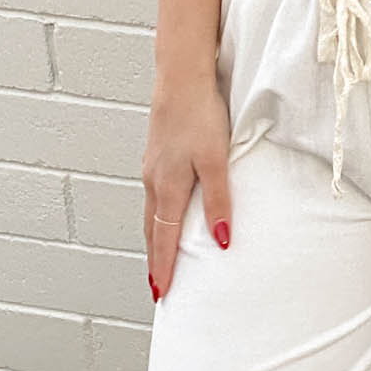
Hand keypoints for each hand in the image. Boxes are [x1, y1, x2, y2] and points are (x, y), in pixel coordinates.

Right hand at [142, 70, 232, 301]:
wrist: (181, 77)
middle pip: (151, 230)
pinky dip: (156, 216)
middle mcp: (154, 181)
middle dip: (155, 260)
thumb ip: (218, 201)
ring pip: (150, 213)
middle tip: (157, 286)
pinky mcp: (157, 154)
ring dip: (154, 238)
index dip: (164, 267)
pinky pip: (153, 195)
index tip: (163, 293)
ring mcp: (152, 167)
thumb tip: (220, 241)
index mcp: (167, 187)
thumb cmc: (200, 115)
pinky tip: (164, 214)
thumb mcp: (216, 160)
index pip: (165, 239)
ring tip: (159, 258)